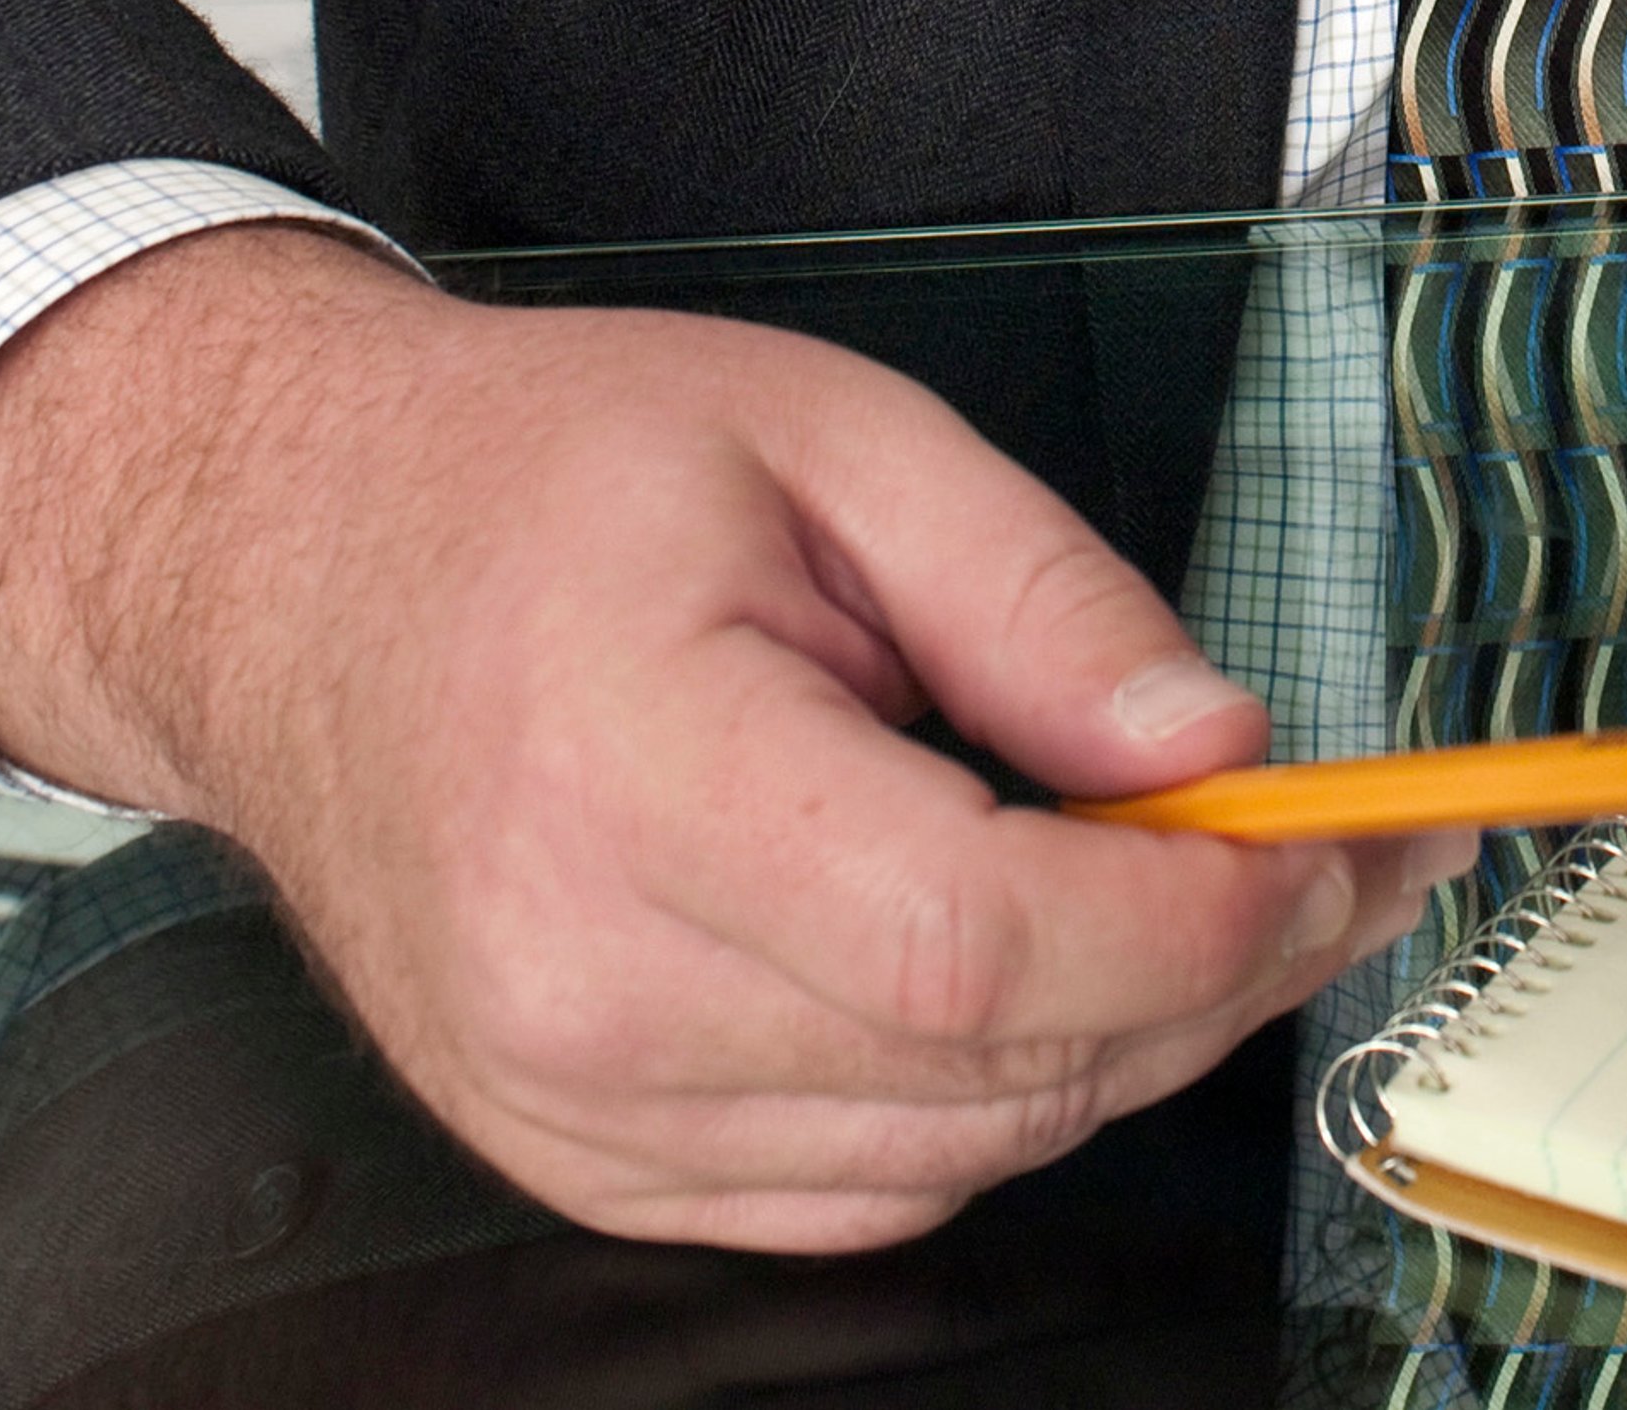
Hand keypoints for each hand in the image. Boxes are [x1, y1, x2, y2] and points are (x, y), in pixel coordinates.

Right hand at [0, 227, 1459, 1248]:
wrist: (294, 569)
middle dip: (1213, 970)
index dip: (1196, 921)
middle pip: (990, 1065)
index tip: (1332, 846)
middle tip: (1332, 849)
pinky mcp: (576, 1157)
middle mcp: (581, 982)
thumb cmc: (540, 478)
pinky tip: (1019, 962)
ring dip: (1113, 1037)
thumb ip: (1043, 600)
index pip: (975, 941)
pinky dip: (982, 1096)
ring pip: (952, 1153)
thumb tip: (1221, 752)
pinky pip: (855, 1190)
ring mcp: (565, 1102)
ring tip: (1189, 883)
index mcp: (633, 774)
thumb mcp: (832, 436)